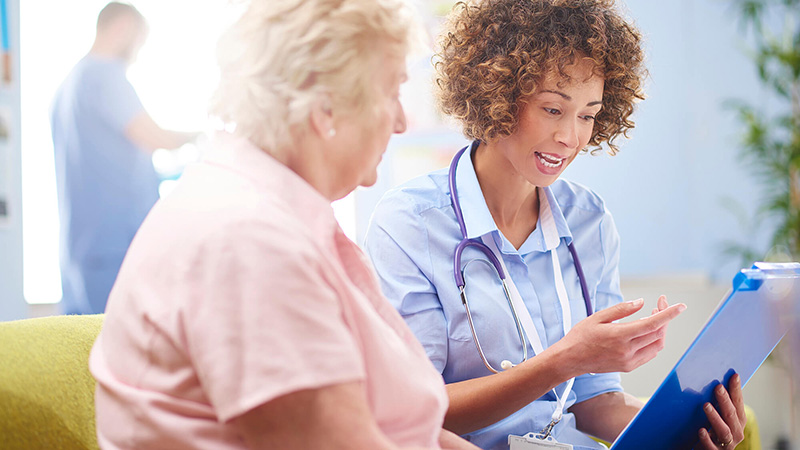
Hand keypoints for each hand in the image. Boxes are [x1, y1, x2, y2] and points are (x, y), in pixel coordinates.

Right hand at [551, 296, 685, 375]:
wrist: (570, 360)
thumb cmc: (580, 336)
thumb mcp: (597, 317)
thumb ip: (621, 309)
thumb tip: (641, 303)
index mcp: (620, 336)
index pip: (652, 324)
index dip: (668, 314)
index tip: (680, 306)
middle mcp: (627, 351)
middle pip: (658, 333)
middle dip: (663, 317)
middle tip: (659, 303)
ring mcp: (629, 361)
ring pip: (657, 345)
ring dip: (660, 330)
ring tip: (652, 316)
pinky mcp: (629, 366)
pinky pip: (650, 353)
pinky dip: (653, 341)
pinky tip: (645, 330)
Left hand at [696, 374, 745, 448]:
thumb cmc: (715, 432)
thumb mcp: (721, 418)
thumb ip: (720, 404)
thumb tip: (715, 381)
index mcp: (738, 422)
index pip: (738, 404)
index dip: (737, 391)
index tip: (734, 376)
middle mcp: (735, 432)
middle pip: (731, 416)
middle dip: (725, 401)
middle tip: (718, 387)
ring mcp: (726, 444)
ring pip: (724, 431)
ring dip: (715, 417)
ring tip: (706, 405)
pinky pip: (711, 447)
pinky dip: (706, 438)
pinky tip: (701, 430)